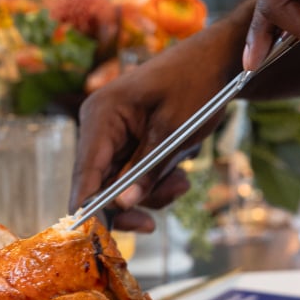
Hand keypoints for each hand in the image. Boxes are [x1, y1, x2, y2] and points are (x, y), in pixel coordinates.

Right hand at [71, 13, 250, 229]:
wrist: (215, 62)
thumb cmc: (196, 85)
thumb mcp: (175, 133)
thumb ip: (147, 171)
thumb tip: (122, 206)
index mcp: (101, 115)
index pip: (84, 171)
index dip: (87, 206)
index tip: (95, 238)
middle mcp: (97, 127)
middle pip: (96, 185)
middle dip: (128, 203)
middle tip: (151, 223)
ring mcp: (110, 137)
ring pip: (116, 186)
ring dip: (148, 194)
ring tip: (180, 183)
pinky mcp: (126, 145)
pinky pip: (131, 178)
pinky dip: (152, 184)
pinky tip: (177, 176)